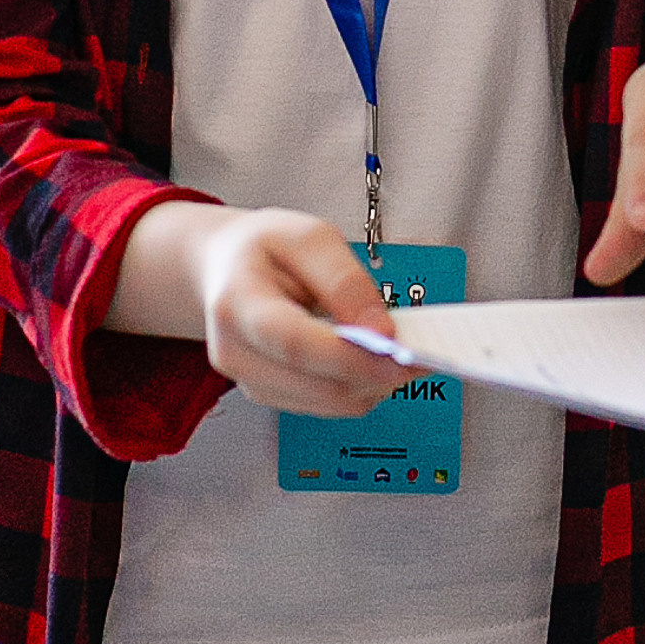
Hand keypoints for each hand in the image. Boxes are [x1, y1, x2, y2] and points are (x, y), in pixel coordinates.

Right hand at [111, 202, 397, 415]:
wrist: (224, 268)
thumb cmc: (265, 249)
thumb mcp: (309, 238)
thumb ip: (346, 283)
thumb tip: (383, 332)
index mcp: (237, 302)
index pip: (296, 344)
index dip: (351, 357)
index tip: (400, 355)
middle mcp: (234, 352)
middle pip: (316, 387)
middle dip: (375, 376)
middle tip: (420, 356)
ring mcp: (248, 380)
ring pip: (327, 404)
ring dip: (371, 385)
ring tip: (399, 354)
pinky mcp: (267, 394)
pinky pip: (324, 406)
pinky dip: (356, 388)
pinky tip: (370, 361)